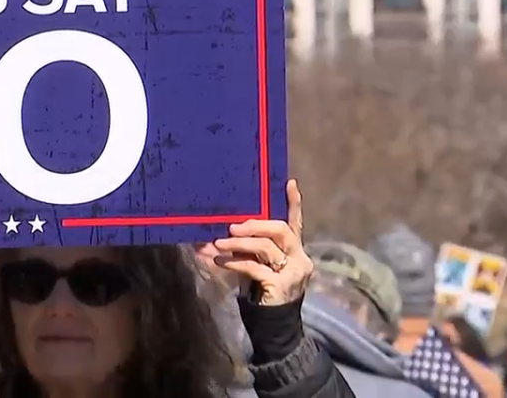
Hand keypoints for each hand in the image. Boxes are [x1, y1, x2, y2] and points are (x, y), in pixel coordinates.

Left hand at [213, 179, 313, 305]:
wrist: (272, 324)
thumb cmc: (261, 290)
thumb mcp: (252, 265)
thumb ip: (240, 251)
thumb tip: (207, 241)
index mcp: (295, 249)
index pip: (296, 222)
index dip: (293, 203)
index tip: (288, 182)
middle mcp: (300, 257)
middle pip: (280, 229)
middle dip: (254, 224)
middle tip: (231, 227)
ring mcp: (295, 270)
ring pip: (265, 247)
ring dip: (238, 244)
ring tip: (218, 244)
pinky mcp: (283, 284)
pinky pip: (255, 266)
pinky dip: (235, 262)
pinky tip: (220, 261)